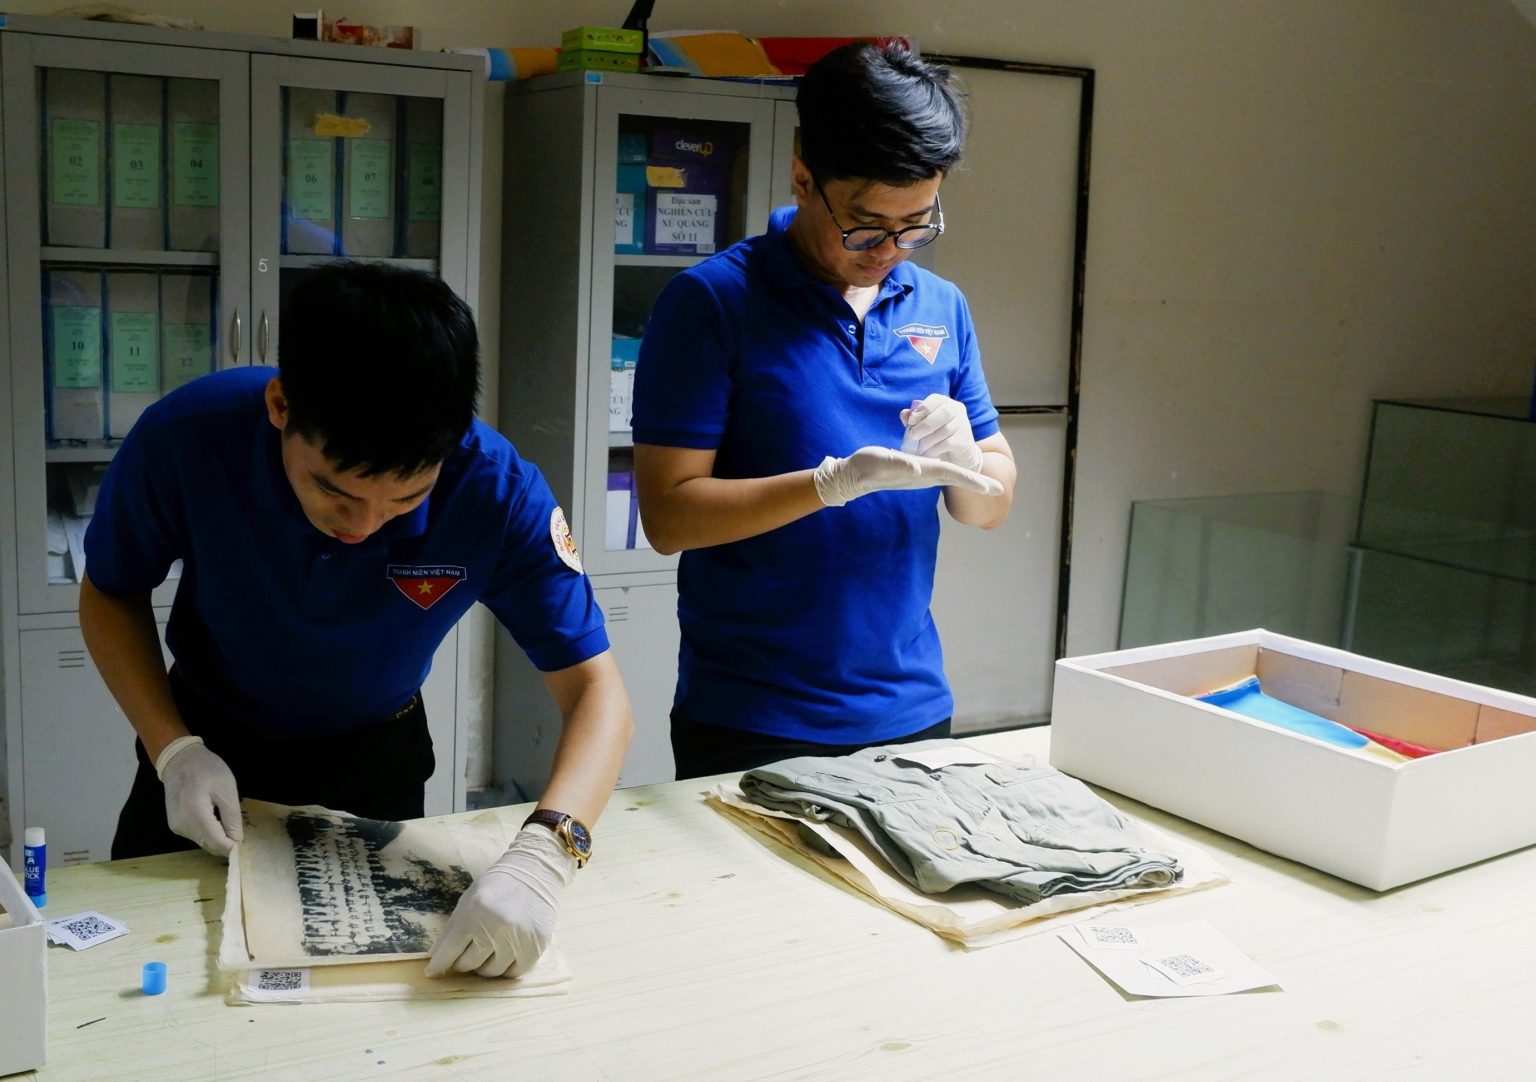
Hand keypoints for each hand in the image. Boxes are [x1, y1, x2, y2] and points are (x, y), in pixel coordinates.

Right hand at [156, 738, 241, 856]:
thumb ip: (232, 817)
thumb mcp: (226, 789)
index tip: (248, 847)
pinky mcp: (175, 825)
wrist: (179, 759)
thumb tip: (238, 841)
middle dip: (227, 844)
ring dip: (218, 837)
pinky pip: (196, 835)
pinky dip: (209, 832)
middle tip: (242, 833)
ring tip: (228, 822)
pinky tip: (215, 819)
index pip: (217, 844)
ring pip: (204, 842)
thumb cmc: (206, 769)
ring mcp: (177, 827)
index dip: (233, 849)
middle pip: (210, 846)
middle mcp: (183, 826)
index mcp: (196, 816)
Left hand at [424, 825, 575, 978]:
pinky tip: (506, 955)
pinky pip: (514, 973)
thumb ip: (451, 930)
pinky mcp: (536, 946)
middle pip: (469, 964)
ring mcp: (518, 939)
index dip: (439, 964)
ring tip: (489, 951)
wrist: (536, 872)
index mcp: (474, 913)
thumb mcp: (468, 900)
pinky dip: (506, 968)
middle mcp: (496, 928)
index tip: (433, 972)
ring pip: (491, 972)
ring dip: (485, 965)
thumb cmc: (497, 885)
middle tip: (469, 951)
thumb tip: (434, 959)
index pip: (450, 951)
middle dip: (464, 960)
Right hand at [813, 446, 1002, 507]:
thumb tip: (917, 467)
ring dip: (968, 479)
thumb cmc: (868, 467)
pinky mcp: (914, 469)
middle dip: (978, 484)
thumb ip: (901, 464)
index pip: (954, 474)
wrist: (854, 477)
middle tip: (999, 489)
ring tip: (984, 482)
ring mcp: (920, 474)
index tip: (994, 488)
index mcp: (923, 471)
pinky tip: (957, 472)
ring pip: (950, 475)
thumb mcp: (884, 461)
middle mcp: (926, 475)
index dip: (974, 481)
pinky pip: (939, 469)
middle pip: (957, 478)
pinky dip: (953, 472)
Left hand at [900, 393, 982, 472]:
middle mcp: (956, 411)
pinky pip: (947, 444)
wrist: (956, 458)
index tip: (910, 421)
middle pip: (943, 413)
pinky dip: (933, 450)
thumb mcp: (923, 428)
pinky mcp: (964, 442)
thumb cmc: (936, 439)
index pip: (935, 399)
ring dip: (927, 440)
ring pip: (945, 430)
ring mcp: (963, 426)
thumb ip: (914, 420)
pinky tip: (925, 455)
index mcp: (945, 403)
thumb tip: (904, 414)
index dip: (922, 409)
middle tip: (912, 436)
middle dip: (925, 424)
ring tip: (917, 449)